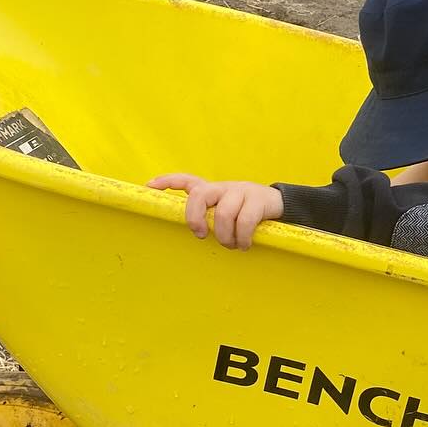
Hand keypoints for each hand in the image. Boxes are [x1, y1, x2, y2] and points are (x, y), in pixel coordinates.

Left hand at [148, 173, 283, 248]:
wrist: (278, 205)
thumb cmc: (245, 213)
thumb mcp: (225, 212)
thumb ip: (209, 218)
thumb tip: (195, 237)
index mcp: (212, 191)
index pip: (187, 181)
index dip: (167, 182)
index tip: (149, 186)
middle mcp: (223, 188)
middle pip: (199, 195)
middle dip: (195, 218)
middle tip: (202, 235)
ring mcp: (241, 191)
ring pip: (224, 214)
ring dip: (226, 236)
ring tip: (232, 245)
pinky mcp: (258, 199)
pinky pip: (245, 221)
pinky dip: (242, 237)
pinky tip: (244, 245)